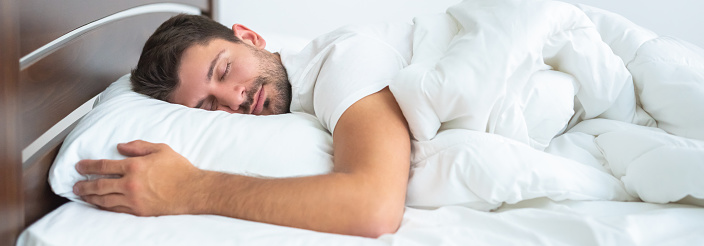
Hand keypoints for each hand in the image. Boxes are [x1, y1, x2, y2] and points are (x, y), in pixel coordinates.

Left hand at [73, 140, 204, 215]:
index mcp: (135, 166)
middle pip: (99, 184)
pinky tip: (98, 204)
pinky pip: (115, 209)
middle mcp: (130, 183)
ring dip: (90, 197)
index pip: (104, 166)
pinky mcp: (138, 211)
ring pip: (104, 199)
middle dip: (84, 184)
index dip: (88, 166)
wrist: (192, 191)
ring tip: (82, 195)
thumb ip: (138, 146)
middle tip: (75, 184)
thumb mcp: (160, 149)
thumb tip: (120, 147)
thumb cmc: (179, 169)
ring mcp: (133, 199)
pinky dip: (103, 206)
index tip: (79, 166)